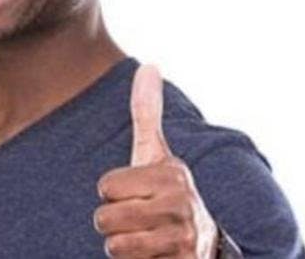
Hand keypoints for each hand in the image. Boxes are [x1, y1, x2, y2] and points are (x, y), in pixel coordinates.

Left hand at [93, 64, 218, 257]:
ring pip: (114, 244)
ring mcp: (182, 237)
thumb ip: (147, 111)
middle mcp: (181, 202)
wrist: (199, 244)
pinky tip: (153, 255)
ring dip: (122, 244)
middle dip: (114, 221)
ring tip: (145, 235)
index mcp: (170, 172)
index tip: (136, 192)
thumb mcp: (154, 152)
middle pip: (105, 216)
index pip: (105, 186)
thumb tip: (149, 65)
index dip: (112, 192)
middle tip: (139, 217)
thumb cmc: (164, 191)